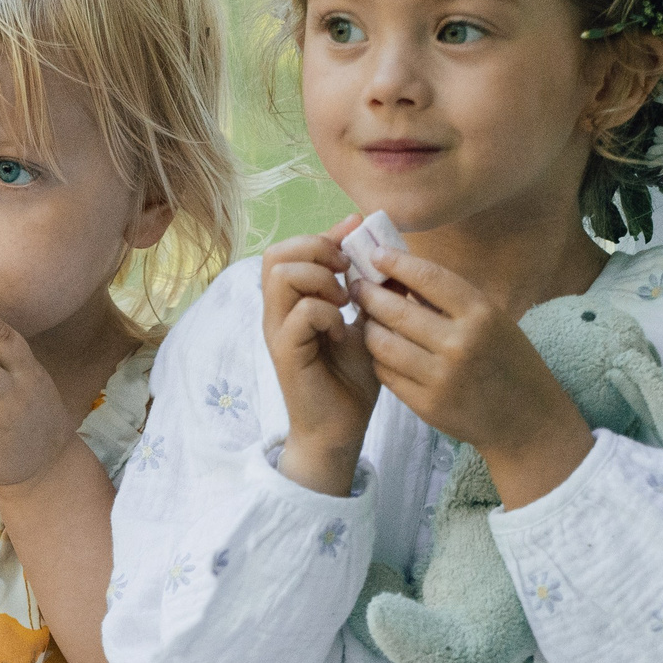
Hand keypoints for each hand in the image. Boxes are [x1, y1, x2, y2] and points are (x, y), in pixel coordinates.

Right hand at [262, 217, 378, 494]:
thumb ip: (369, 291)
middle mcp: (278, 312)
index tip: (355, 233)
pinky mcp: (285, 352)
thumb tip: (386, 254)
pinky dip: (327, 313)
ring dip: (320, 279)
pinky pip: (301, 311)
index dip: (323, 234)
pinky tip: (341, 331)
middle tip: (346, 272)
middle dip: (316, 250)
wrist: (341, 428)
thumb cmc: (350, 380)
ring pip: (282, 275)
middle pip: (275, 254)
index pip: (290, 249)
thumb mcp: (367, 324)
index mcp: (292, 302)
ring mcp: (278, 331)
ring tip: (344, 302)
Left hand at [350, 252, 594, 507]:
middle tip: (357, 286)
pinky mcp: (427, 405)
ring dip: (368, 328)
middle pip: (396, 311)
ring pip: (383, 344)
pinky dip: (378, 358)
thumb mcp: (492, 320)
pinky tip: (379, 350)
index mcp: (481, 314)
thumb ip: (451, 301)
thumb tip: (402, 274)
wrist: (527, 418)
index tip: (374, 254)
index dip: (396, 263)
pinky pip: (387, 374)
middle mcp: (460, 344)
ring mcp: (441, 377)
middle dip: (369, 294)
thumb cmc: (508, 361)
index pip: (428, 278)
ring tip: (366, 319)